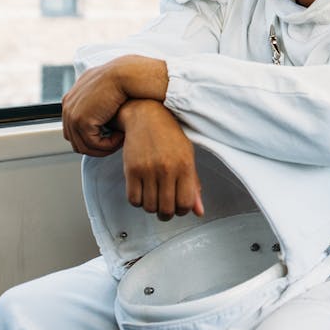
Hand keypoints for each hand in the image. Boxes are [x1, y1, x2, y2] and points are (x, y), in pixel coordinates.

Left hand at [62, 64, 127, 155]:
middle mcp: (67, 107)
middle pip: (76, 140)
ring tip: (119, 141)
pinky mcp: (82, 121)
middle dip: (95, 146)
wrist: (124, 74)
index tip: (109, 136)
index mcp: (70, 99)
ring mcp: (72, 115)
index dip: (91, 137)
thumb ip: (96, 100)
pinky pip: (94, 144)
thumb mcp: (102, 89)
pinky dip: (108, 145)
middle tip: (114, 143)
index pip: (73, 129)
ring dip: (103, 148)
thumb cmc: (120, 80)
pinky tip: (120, 137)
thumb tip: (101, 111)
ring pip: (84, 146)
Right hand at [117, 100, 203, 220]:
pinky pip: (133, 199)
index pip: (186, 203)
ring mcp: (148, 170)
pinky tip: (142, 192)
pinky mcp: (130, 170)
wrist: (147, 116)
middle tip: (165, 208)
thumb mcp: (188, 156)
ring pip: (149, 206)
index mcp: (185, 165)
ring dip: (151, 208)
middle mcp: (167, 169)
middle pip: (167, 209)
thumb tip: (199, 211)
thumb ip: (193, 185)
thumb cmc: (170, 135)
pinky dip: (138, 201)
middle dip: (167, 214)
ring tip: (154, 198)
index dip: (183, 211)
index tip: (179, 207)